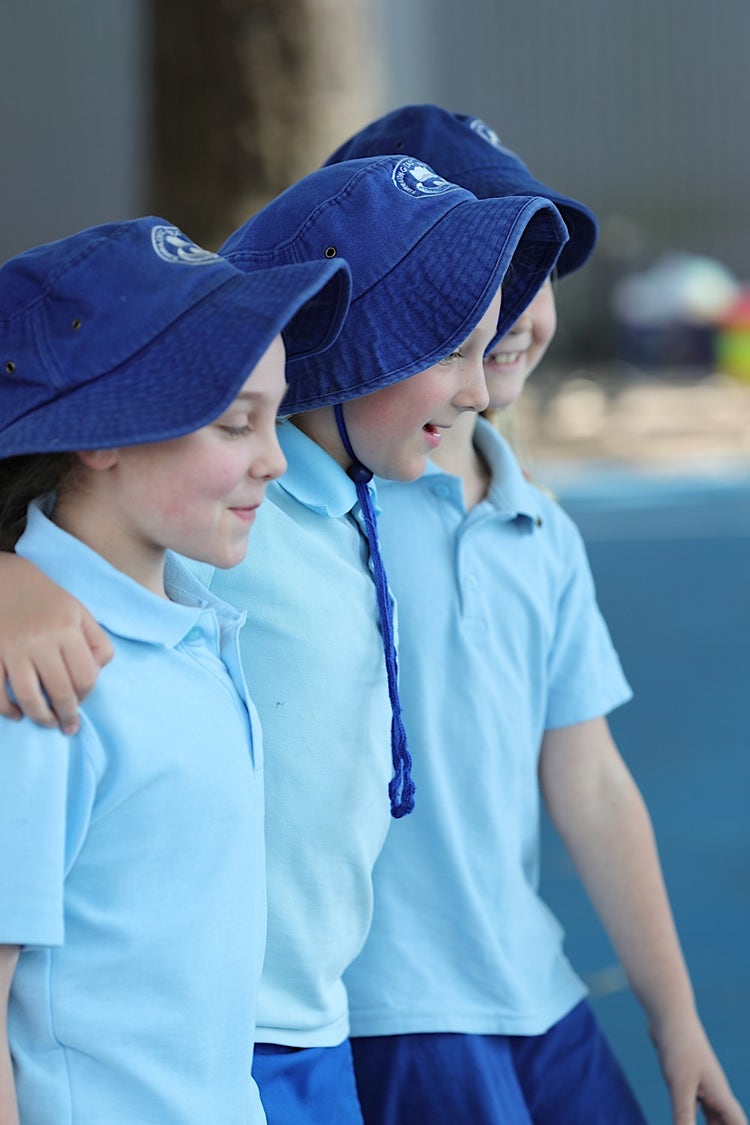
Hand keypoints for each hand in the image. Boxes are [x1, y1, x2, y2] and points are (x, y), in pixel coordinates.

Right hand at [0, 554, 112, 733]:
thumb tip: (97, 674)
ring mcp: (13, 648)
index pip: (85, 676)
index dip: (86, 696)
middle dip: (67, 715)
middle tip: (68, 727)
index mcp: (67, 629)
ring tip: (47, 723)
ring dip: (40, 717)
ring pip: (29, 696)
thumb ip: (96, 641)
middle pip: (60, 691)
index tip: (81, 703)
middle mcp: (41, 639)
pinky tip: (17, 715)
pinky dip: (7, 709)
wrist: (4, 578)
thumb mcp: (79, 612)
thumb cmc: (47, 600)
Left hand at [652, 1014, 746, 1124]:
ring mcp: (704, 1087)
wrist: (668, 1015)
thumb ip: (684, 1116)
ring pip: (713, 1120)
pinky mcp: (688, 1081)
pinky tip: (685, 1123)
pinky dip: (694, 1122)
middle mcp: (717, 1094)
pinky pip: (697, 1109)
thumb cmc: (678, 1045)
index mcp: (721, 1097)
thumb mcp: (680, 1084)